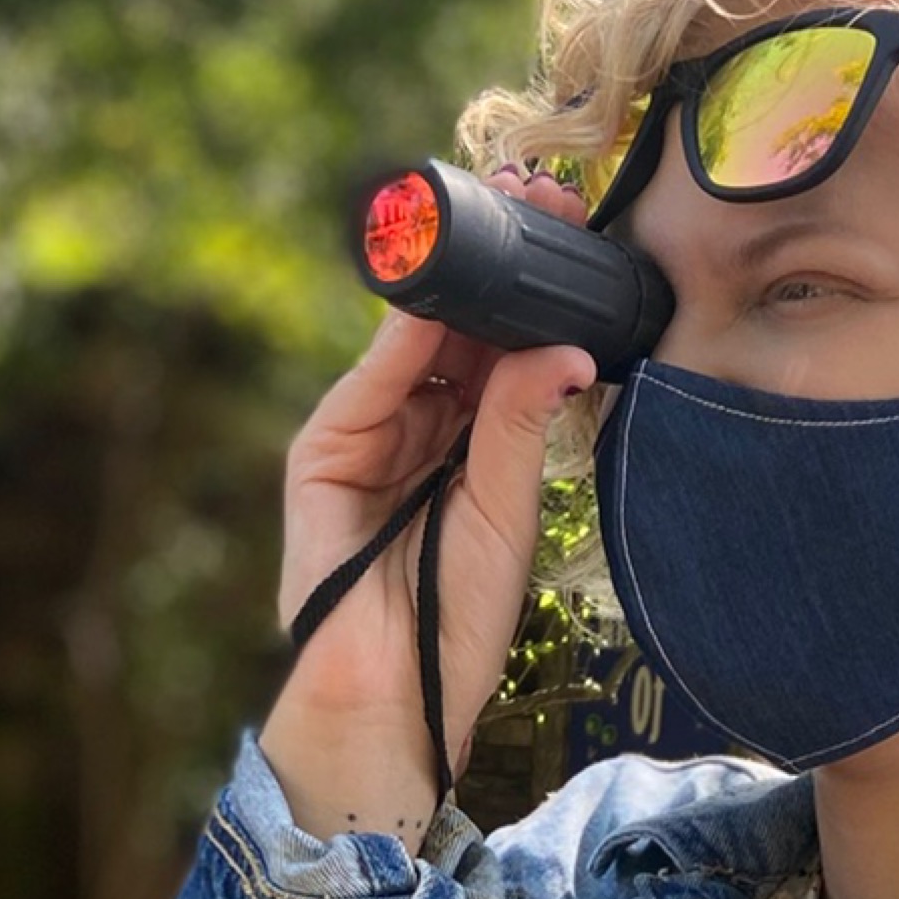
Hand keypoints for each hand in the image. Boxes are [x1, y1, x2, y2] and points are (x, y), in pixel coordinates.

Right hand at [259, 169, 597, 842]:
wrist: (392, 696)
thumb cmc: (452, 623)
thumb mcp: (506, 511)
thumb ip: (521, 424)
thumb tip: (564, 346)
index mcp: (466, 442)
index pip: (498, 347)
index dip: (532, 292)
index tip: (574, 231)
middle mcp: (415, 430)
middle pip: (458, 332)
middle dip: (499, 270)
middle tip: (546, 202)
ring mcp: (365, 437)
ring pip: (416, 344)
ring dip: (459, 286)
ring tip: (509, 227)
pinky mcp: (324, 455)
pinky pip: (370, 382)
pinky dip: (404, 338)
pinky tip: (445, 298)